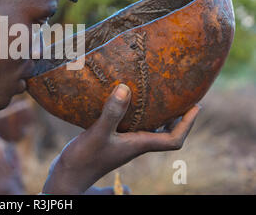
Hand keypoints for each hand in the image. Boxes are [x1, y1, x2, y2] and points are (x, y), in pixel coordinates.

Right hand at [42, 84, 199, 194]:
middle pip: (165, 134)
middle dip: (177, 117)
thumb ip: (111, 113)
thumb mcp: (98, 134)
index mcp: (138, 145)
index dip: (187, 124)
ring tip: (159, 96)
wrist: (68, 177)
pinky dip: (136, 115)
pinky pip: (131, 127)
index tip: (196, 106)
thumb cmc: (84, 159)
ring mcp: (123, 144)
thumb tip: (125, 88)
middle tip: (181, 97)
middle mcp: (134, 145)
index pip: (173, 139)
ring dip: (158, 115)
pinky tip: (125, 103)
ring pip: (149, 130)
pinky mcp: (111, 141)